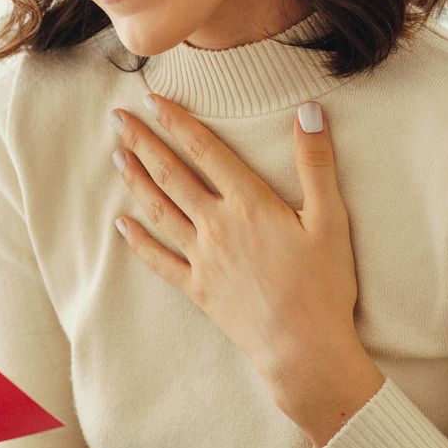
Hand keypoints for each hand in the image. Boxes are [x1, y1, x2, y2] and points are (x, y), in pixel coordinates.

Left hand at [107, 91, 361, 393]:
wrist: (304, 348)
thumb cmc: (325, 284)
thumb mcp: (331, 219)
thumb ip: (316, 163)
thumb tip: (308, 110)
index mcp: (250, 204)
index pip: (206, 151)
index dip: (177, 122)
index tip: (152, 99)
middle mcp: (218, 226)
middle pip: (172, 175)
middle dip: (142, 143)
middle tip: (116, 119)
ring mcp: (204, 258)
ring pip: (160, 212)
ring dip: (136, 181)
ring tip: (116, 157)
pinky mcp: (199, 289)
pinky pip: (160, 261)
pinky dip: (138, 242)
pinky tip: (121, 226)